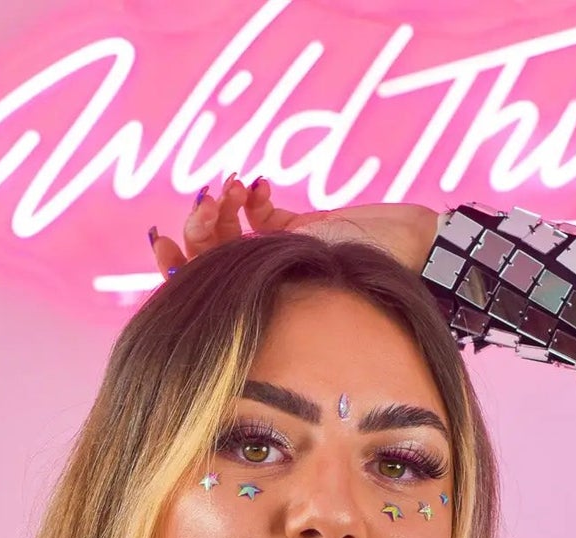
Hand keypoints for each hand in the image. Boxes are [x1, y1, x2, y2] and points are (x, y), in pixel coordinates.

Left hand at [149, 175, 438, 277]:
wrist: (414, 254)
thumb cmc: (366, 288)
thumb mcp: (298, 292)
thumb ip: (247, 281)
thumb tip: (186, 270)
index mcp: (258, 313)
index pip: (202, 294)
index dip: (173, 269)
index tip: (160, 242)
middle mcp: (263, 286)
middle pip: (209, 257)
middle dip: (198, 227)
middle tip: (206, 205)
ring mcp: (278, 257)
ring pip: (229, 229)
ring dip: (223, 204)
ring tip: (235, 189)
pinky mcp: (297, 229)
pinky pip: (260, 212)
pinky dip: (250, 196)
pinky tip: (258, 185)